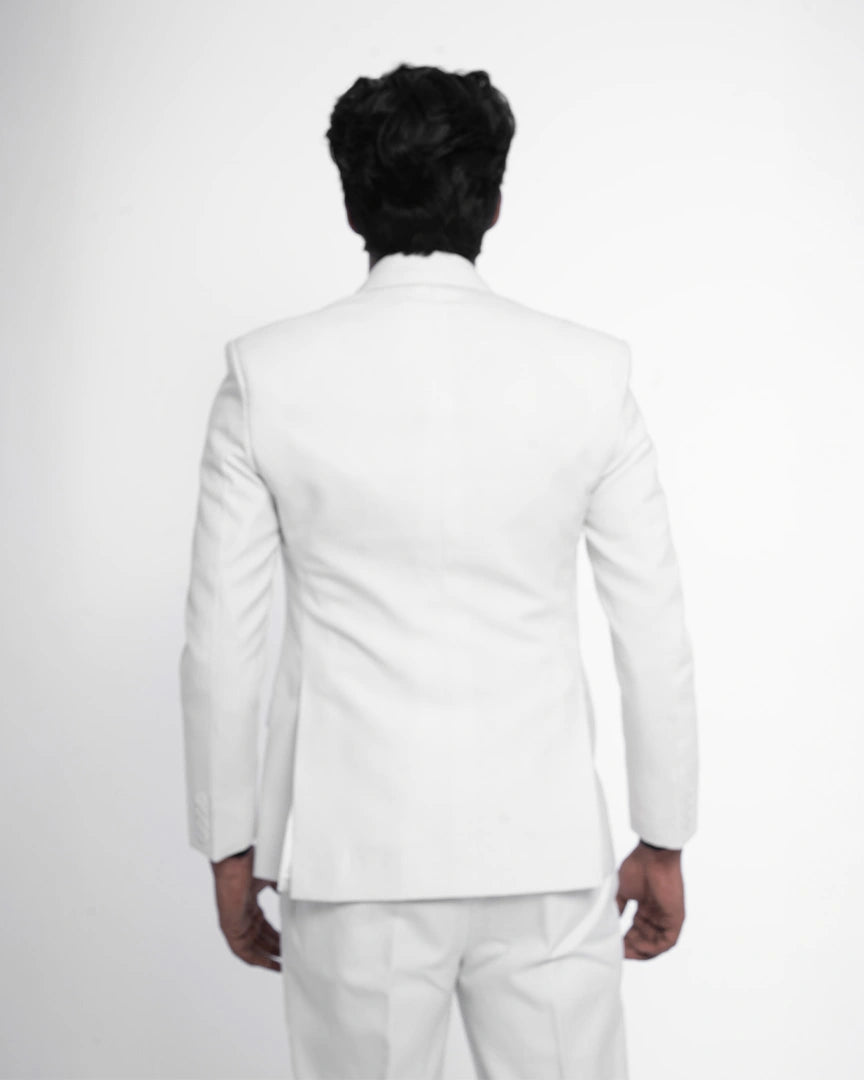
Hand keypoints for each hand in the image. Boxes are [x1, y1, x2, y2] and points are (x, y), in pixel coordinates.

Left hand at [210, 846, 281, 971]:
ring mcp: (235, 922)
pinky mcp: (230, 928)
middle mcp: (242, 914)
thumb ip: (282, 889)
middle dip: (275, 948)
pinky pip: (242, 951)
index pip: (264, 925)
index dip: (276, 936)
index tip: (288, 942)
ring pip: (253, 947)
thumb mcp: (272, 879)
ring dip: (267, 957)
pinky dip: (256, 959)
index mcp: (250, 903)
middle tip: (290, 956)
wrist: (236, 862)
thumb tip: (294, 895)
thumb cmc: (250, 865)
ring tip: (284, 964)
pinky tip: (270, 964)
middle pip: (260, 938)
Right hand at [616, 841, 685, 959]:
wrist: (653, 855)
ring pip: (656, 945)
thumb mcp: (623, 891)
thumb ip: (619, 908)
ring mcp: (667, 918)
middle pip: (646, 942)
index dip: (626, 941)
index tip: (613, 945)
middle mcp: (657, 916)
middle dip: (632, 949)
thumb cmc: (638, 866)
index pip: (637, 932)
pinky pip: (667, 941)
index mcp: (646, 909)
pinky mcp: (676, 919)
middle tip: (618, 952)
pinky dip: (653, 948)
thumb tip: (612, 922)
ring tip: (626, 951)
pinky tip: (639, 946)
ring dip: (641, 951)